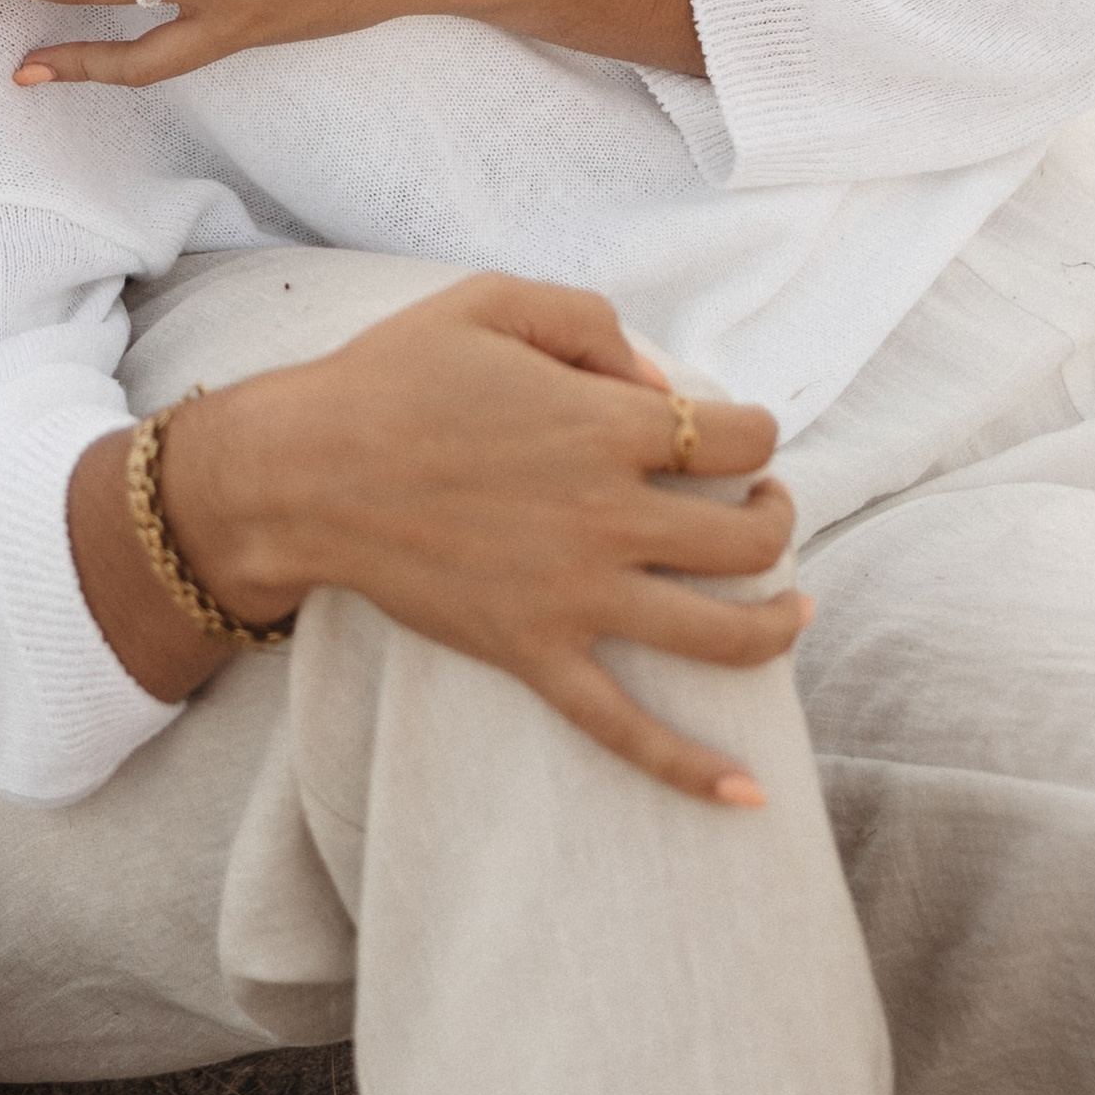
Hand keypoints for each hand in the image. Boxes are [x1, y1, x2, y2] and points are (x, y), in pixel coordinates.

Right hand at [70, 274, 805, 802]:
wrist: (303, 471)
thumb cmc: (392, 376)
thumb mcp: (490, 302)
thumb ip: (590, 322)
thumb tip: (659, 381)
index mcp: (603, 426)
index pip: (737, 437)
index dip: (756, 432)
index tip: (738, 433)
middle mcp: (607, 517)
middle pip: (749, 539)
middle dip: (776, 517)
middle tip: (762, 504)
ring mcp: (575, 597)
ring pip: (722, 635)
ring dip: (777, 624)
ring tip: (791, 607)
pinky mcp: (534, 653)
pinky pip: (625, 728)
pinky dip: (690, 768)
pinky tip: (747, 792)